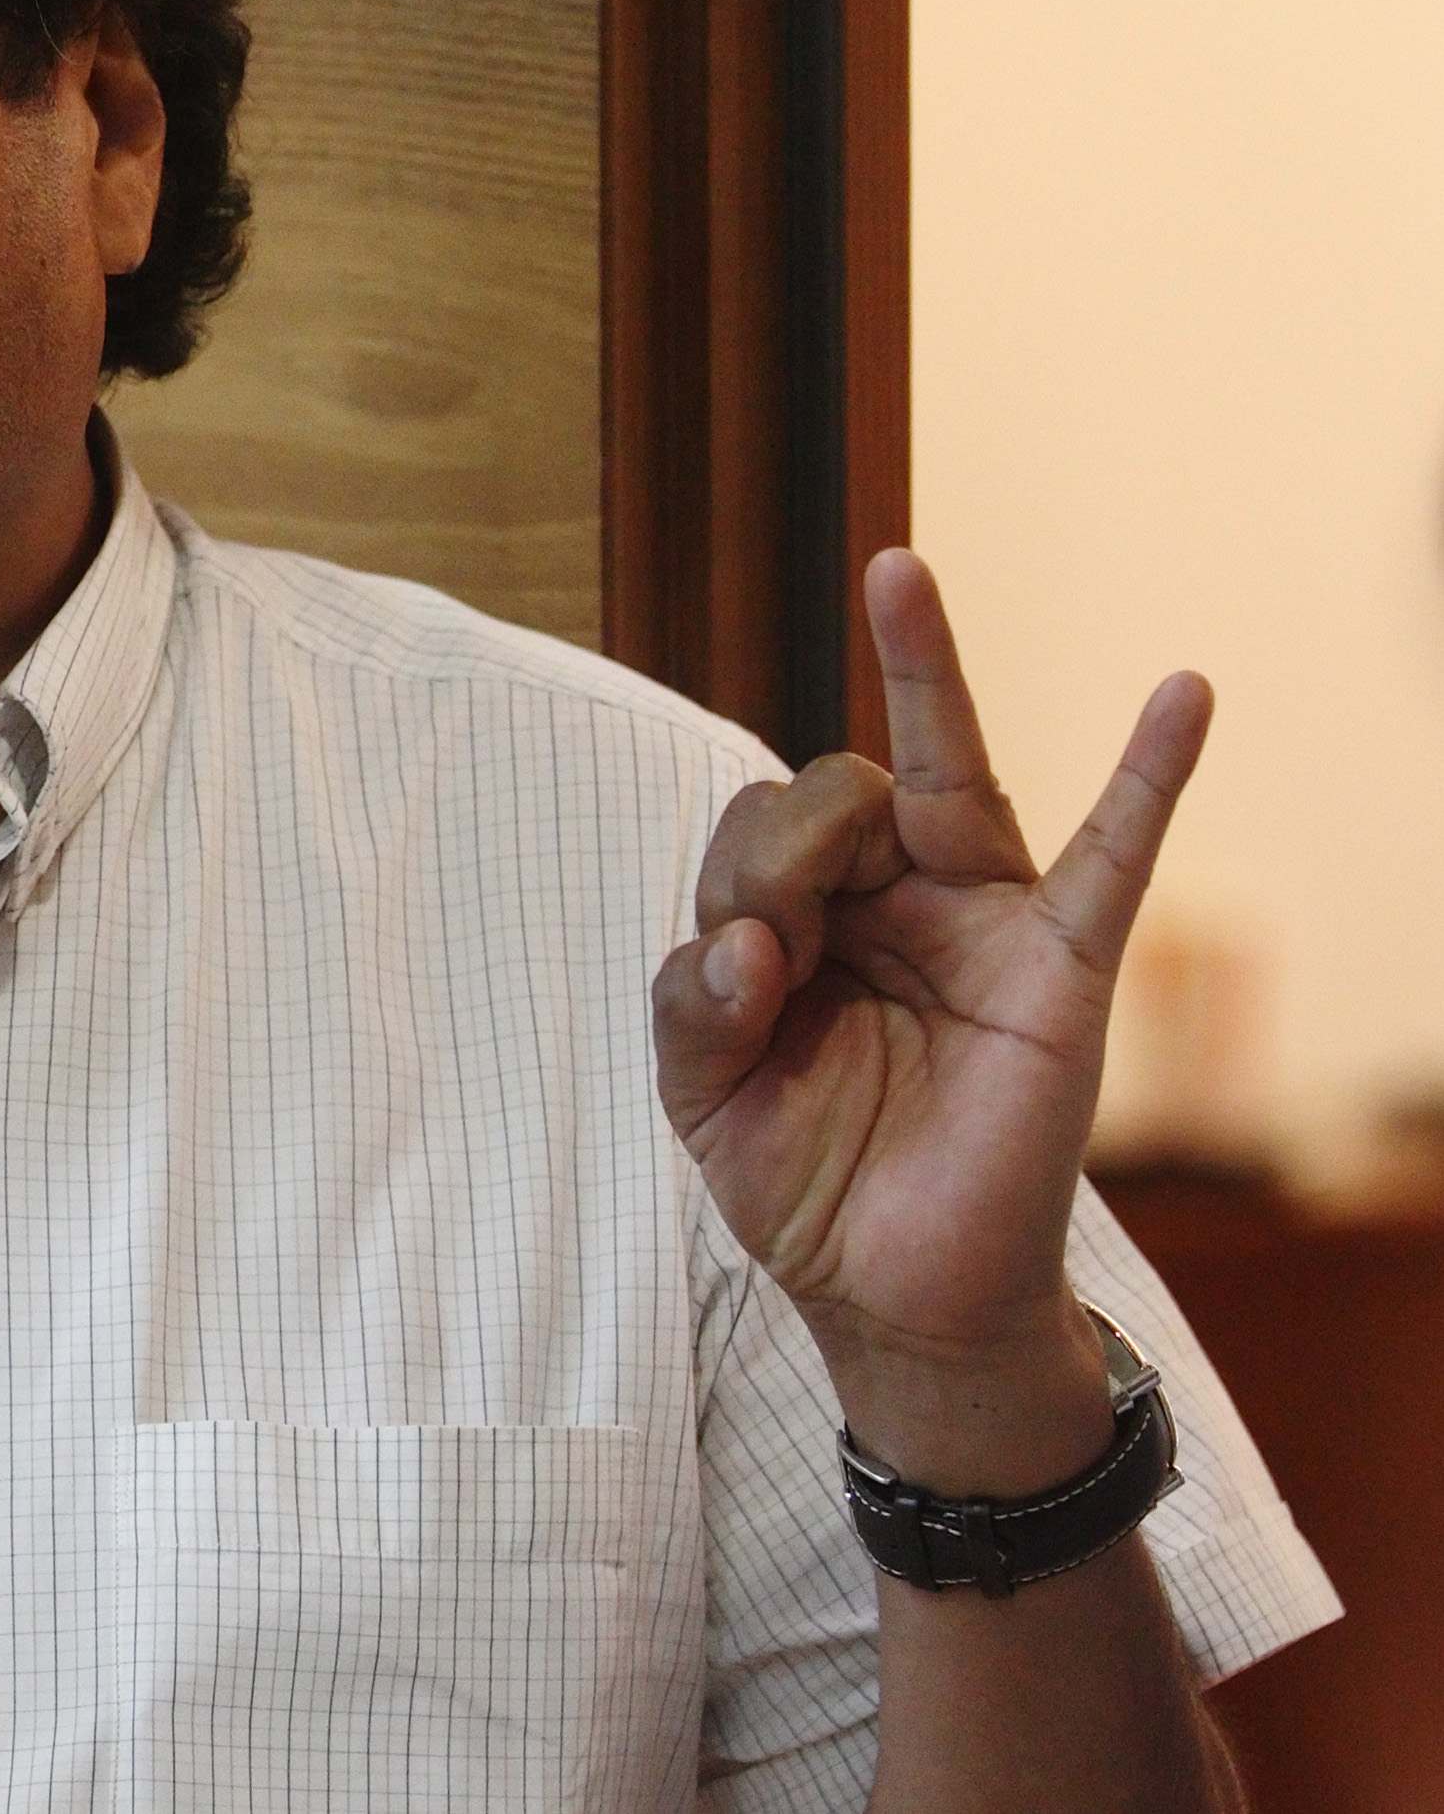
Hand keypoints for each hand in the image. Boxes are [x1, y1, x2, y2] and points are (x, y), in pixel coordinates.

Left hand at [651, 549, 1209, 1441]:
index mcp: (806, 916)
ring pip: (951, 778)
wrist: (894, 1295)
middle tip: (785, 936)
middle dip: (794, 837)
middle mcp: (894, 899)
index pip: (762, 826)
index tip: (746, 976)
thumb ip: (693, 1012)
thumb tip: (741, 948)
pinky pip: (1115, 862)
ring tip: (897, 580)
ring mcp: (983, 925)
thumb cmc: (804, 1177)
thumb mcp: (704, 1095)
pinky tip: (1183, 697)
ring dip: (925, 676)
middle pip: (838, 786)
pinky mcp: (1059, 977)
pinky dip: (1152, 776)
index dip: (743, 881)